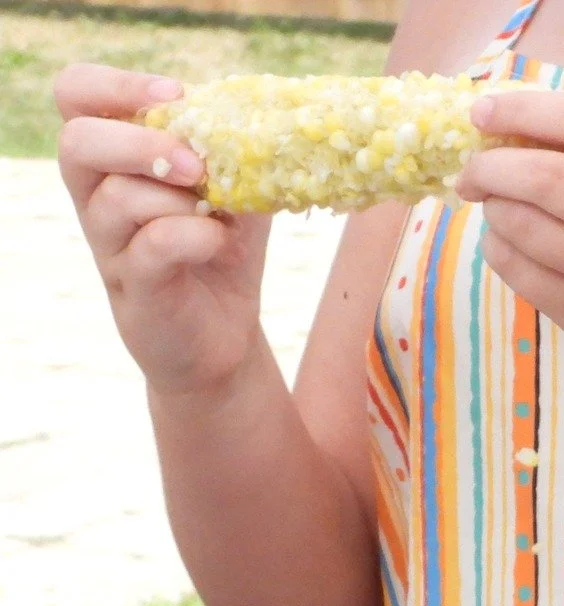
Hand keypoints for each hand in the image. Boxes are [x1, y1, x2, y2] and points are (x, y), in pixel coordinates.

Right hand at [55, 64, 270, 395]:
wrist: (224, 335)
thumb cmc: (220, 248)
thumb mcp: (235, 187)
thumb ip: (235, 146)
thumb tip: (260, 111)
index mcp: (113, 157)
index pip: (76, 94)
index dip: (117, 85)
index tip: (176, 95)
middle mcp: (95, 194)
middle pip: (78, 141)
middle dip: (143, 144)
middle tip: (198, 167)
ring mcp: (107, 242)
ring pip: (118, 198)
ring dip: (180, 200)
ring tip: (217, 215)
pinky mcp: (131, 284)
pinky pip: (152, 245)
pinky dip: (194, 236)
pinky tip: (218, 242)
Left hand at [458, 89, 563, 404]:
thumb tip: (535, 129)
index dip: (524, 108)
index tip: (486, 110)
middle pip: (545, 178)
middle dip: (490, 166)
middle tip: (474, 169)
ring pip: (527, 231)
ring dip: (495, 211)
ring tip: (495, 207)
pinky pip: (530, 282)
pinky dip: (503, 254)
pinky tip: (506, 245)